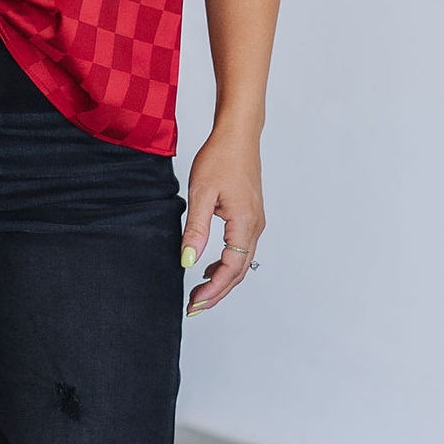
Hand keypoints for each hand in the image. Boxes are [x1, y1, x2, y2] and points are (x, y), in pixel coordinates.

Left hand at [181, 127, 263, 313]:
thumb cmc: (220, 157)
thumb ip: (196, 230)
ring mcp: (255, 222)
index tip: (194, 304)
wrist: (238, 135)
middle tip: (194, 308)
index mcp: (245, 223)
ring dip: (222, 281)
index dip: (213, 291)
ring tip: (199, 294)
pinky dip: (226, 265)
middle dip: (217, 293)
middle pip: (239, 272)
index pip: (231, 269)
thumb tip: (188, 262)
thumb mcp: (201, 194)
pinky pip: (241, 250)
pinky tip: (209, 268)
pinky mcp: (250, 216)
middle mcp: (255, 226)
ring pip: (241, 263)